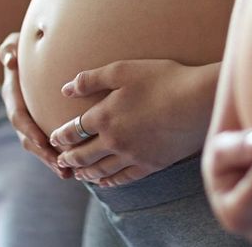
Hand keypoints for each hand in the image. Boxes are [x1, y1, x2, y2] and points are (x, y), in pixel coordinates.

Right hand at [0, 33, 72, 178]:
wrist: (31, 55)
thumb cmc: (23, 46)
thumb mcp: (13, 43)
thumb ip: (9, 49)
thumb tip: (10, 60)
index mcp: (12, 96)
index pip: (19, 117)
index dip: (28, 131)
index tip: (42, 142)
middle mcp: (20, 113)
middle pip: (29, 140)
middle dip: (44, 155)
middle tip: (61, 167)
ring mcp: (30, 122)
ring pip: (40, 147)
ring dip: (53, 161)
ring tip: (70, 174)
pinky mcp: (42, 125)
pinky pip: (49, 144)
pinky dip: (60, 156)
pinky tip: (77, 167)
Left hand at [50, 60, 218, 186]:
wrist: (197, 100)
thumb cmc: (162, 79)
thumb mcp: (123, 70)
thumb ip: (91, 79)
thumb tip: (66, 88)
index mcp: (104, 116)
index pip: (73, 130)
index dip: (60, 136)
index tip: (54, 139)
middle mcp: (113, 140)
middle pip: (83, 155)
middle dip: (68, 158)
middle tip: (60, 161)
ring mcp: (132, 155)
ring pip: (101, 170)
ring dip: (85, 173)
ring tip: (78, 174)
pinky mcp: (151, 164)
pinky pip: (124, 178)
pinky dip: (110, 182)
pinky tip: (105, 183)